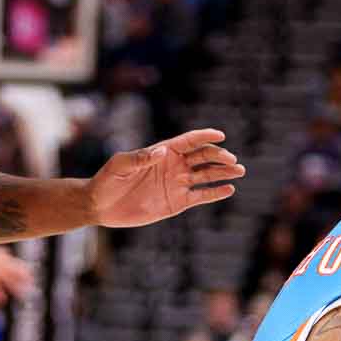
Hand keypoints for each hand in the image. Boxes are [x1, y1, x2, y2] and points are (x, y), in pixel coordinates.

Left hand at [88, 128, 242, 227]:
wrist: (101, 205)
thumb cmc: (108, 180)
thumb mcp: (121, 165)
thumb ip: (141, 157)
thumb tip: (162, 151)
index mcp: (163, 152)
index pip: (189, 141)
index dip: (205, 136)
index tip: (221, 135)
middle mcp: (174, 166)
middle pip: (203, 157)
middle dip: (219, 156)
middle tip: (232, 160)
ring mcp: (177, 184)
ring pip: (206, 175)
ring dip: (223, 172)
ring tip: (239, 171)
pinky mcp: (177, 202)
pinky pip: (200, 196)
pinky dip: (215, 193)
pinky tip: (229, 189)